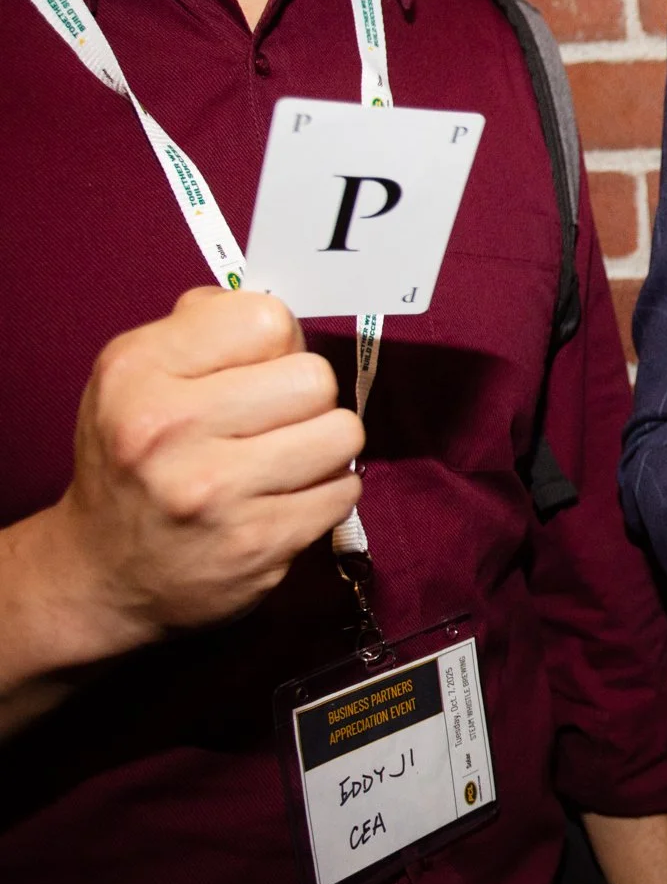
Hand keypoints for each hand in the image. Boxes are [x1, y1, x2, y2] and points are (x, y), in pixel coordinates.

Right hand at [33, 286, 362, 662]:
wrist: (105, 571)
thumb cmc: (135, 458)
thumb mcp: (136, 375)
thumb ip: (203, 326)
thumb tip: (280, 312)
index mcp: (138, 371)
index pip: (267, 320)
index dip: (276, 342)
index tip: (257, 367)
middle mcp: (170, 429)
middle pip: (316, 378)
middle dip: (305, 397)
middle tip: (271, 420)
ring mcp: (216, 492)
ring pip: (342, 434)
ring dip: (323, 446)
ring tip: (282, 459)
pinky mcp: (259, 542)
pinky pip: (345, 491)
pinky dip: (325, 492)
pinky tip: (283, 498)